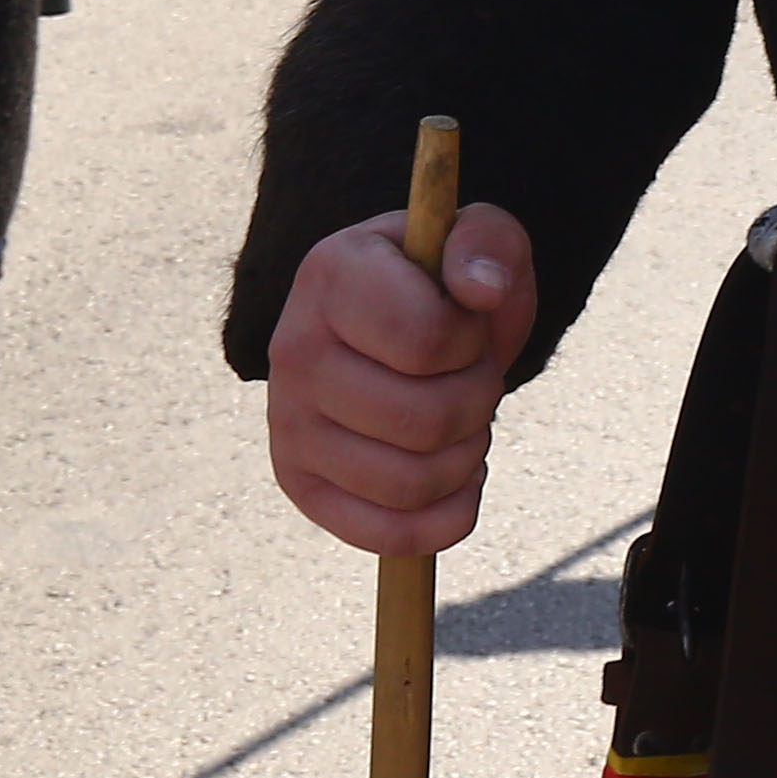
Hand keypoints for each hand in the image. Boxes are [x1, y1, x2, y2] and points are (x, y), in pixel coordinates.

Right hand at [264, 200, 540, 553]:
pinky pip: (390, 536)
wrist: (398, 324)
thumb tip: (481, 290)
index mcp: (331, 274)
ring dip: (467, 457)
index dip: (471, 340)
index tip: (466, 324)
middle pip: (425, 421)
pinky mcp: (299, 485)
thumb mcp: (479, 241)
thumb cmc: (446, 285)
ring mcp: (288, 424)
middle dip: (477, 401)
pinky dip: (448, 517)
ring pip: (412, 483)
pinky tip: (457, 479)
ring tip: (460, 420)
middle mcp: (293, 349)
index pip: (425, 340)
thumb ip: (489, 245)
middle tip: (471, 377)